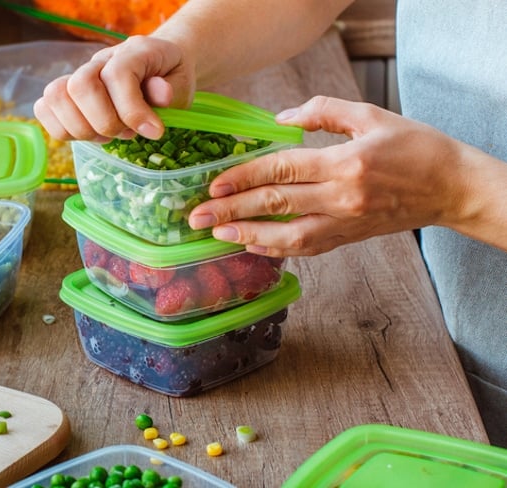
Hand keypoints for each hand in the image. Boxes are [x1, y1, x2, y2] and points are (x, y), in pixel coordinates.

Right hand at [33, 35, 195, 141]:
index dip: (132, 110)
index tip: (153, 132)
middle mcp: (100, 60)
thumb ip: (172, 90)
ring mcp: (79, 75)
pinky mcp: (66, 93)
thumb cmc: (170, 78)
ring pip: (56, 96)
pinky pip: (44, 108)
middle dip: (104, 122)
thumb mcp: (182, 84)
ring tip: (108, 136)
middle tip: (127, 133)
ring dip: (82, 128)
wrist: (159, 66)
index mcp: (133, 52)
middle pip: (80, 85)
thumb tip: (161, 96)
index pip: (117, 75)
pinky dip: (62, 129)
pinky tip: (89, 135)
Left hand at [188, 96, 471, 255]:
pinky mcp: (348, 239)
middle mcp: (342, 198)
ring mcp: (345, 223)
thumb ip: (322, 112)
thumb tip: (278, 120)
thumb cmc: (414, 146)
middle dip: (231, 211)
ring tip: (216, 235)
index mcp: (345, 163)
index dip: (243, 177)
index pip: (282, 170)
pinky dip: (275, 249)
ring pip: (287, 236)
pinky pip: (305, 248)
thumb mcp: (370, 115)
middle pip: (276, 204)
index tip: (213, 185)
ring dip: (247, 236)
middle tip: (197, 216)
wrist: (451, 187)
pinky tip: (251, 245)